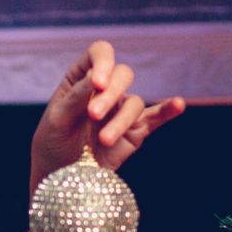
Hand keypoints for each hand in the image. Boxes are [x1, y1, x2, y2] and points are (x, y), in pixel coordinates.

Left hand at [30, 40, 187, 197]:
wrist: (62, 177)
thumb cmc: (53, 143)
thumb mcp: (56, 119)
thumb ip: (76, 97)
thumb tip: (96, 76)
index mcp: (81, 78)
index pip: (99, 54)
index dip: (103, 62)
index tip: (97, 83)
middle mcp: (105, 88)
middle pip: (122, 75)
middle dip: (109, 95)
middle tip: (93, 115)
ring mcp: (121, 109)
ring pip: (134, 102)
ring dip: (119, 121)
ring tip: (103, 140)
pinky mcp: (136, 130)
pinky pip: (156, 117)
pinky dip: (167, 110)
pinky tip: (178, 104)